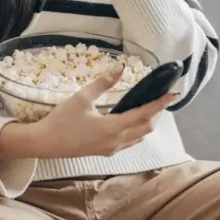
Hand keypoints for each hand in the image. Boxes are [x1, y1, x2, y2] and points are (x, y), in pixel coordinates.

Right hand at [9, 64, 176, 159]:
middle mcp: (116, 141)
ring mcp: (112, 149)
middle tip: (161, 96)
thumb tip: (120, 67)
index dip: (160, 103)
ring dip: (148, 122)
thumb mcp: (82, 97)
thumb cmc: (61, 120)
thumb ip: (103, 83)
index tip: (174, 93)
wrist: (45, 143)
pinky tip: (132, 118)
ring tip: (149, 105)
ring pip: (139, 136)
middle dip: (157, 112)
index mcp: (112, 127)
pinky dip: (137, 129)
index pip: (144, 114)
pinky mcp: (105, 151)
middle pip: (147, 128)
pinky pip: (130, 141)